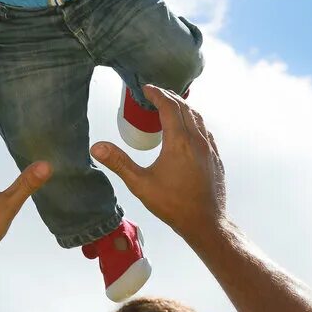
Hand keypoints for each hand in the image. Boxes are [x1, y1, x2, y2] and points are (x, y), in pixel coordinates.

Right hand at [91, 86, 225, 242]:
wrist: (206, 223)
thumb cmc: (173, 205)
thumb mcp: (140, 184)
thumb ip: (119, 163)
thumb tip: (96, 147)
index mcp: (179, 142)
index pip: (169, 107)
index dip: (157, 94)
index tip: (145, 89)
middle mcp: (197, 141)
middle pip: (184, 107)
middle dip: (169, 96)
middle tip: (154, 94)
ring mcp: (209, 149)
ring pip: (197, 117)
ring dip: (182, 107)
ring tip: (168, 106)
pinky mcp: (215, 157)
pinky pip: (204, 130)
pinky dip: (193, 120)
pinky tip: (186, 129)